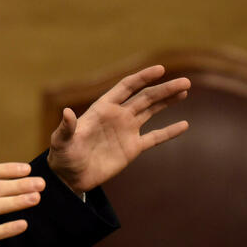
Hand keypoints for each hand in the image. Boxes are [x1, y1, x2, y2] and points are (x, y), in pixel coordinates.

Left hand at [47, 65, 189, 194]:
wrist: (70, 177)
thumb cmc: (63, 155)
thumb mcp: (61, 141)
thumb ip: (67, 127)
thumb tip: (67, 112)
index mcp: (103, 108)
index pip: (126, 87)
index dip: (143, 77)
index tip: (160, 69)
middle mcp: (118, 115)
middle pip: (145, 97)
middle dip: (164, 89)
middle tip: (185, 82)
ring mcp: (126, 131)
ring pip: (152, 111)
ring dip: (168, 101)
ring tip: (185, 90)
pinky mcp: (132, 148)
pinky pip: (154, 138)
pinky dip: (169, 131)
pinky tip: (184, 124)